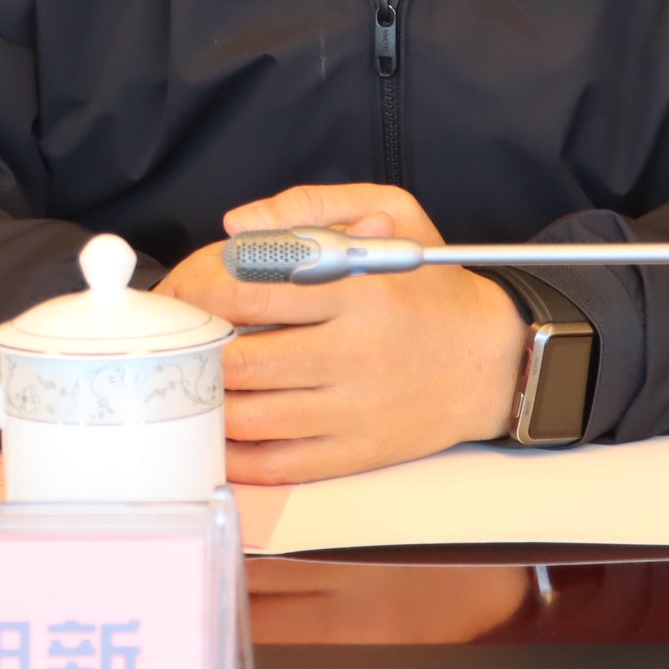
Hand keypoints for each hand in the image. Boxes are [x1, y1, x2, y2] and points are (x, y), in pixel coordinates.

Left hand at [155, 183, 525, 483]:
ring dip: (206, 401)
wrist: (492, 361)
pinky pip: (277, 464)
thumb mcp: (392, 211)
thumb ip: (312, 205)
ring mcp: (353, 409)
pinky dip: (235, 456)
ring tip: (187, 382)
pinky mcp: (355, 452)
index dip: (203, 289)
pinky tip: (215, 434)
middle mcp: (354, 352)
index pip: (253, 290)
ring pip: (250, 416)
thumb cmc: (432, 285)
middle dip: (195, 351)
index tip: (186, 290)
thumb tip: (238, 226)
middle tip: (175, 341)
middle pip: (242, 359)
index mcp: (359, 290)